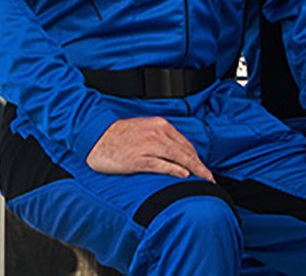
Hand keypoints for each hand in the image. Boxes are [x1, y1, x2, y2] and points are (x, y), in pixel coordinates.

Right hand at [86, 117, 213, 180]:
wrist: (95, 137)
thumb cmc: (117, 136)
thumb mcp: (143, 131)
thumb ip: (160, 139)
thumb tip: (175, 153)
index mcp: (159, 125)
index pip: (185, 144)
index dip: (197, 158)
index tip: (204, 168)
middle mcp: (157, 133)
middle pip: (185, 151)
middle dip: (200, 166)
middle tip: (210, 177)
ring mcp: (147, 146)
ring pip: (177, 157)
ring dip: (194, 169)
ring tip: (204, 179)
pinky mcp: (137, 159)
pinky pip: (160, 165)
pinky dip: (174, 170)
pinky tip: (184, 175)